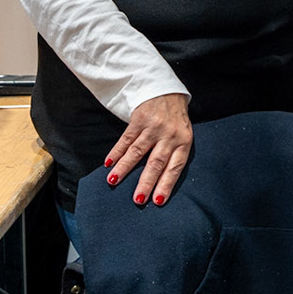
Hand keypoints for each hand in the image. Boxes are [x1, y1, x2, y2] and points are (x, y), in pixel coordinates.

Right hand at [104, 92, 191, 206]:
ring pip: (137, 151)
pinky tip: (109, 163)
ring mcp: (154, 127)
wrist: (167, 92)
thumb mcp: (182, 136)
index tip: (158, 201)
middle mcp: (170, 135)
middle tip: (137, 199)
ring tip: (113, 181)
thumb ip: (173, 155)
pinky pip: (126, 138)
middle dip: (146, 182)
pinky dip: (116, 152)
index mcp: (184, 142)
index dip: (166, 184)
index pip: (175, 167)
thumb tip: (158, 184)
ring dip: (124, 168)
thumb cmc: (175, 121)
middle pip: (156, 162)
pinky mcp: (139, 119)